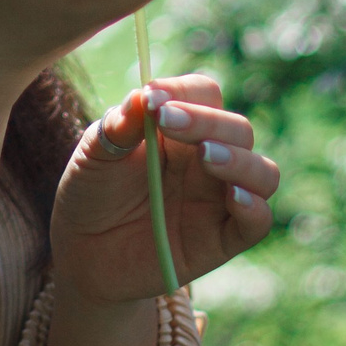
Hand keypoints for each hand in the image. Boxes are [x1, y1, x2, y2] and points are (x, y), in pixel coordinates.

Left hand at [50, 74, 278, 306]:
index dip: (184, 91)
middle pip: (237, 128)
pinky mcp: (224, 239)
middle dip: (207, 122)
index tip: (152, 99)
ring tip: (206, 155)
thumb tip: (143, 94)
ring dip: (239, 159)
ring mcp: (220, 198)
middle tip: (168, 122)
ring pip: (262, 172)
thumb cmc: (91, 194)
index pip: (204, 95)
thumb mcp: (93, 155)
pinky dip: (254, 207)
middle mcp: (208, 157)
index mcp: (181, 127)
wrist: (83, 254)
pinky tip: (233, 197)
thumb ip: (118, 126)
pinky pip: (258, 221)